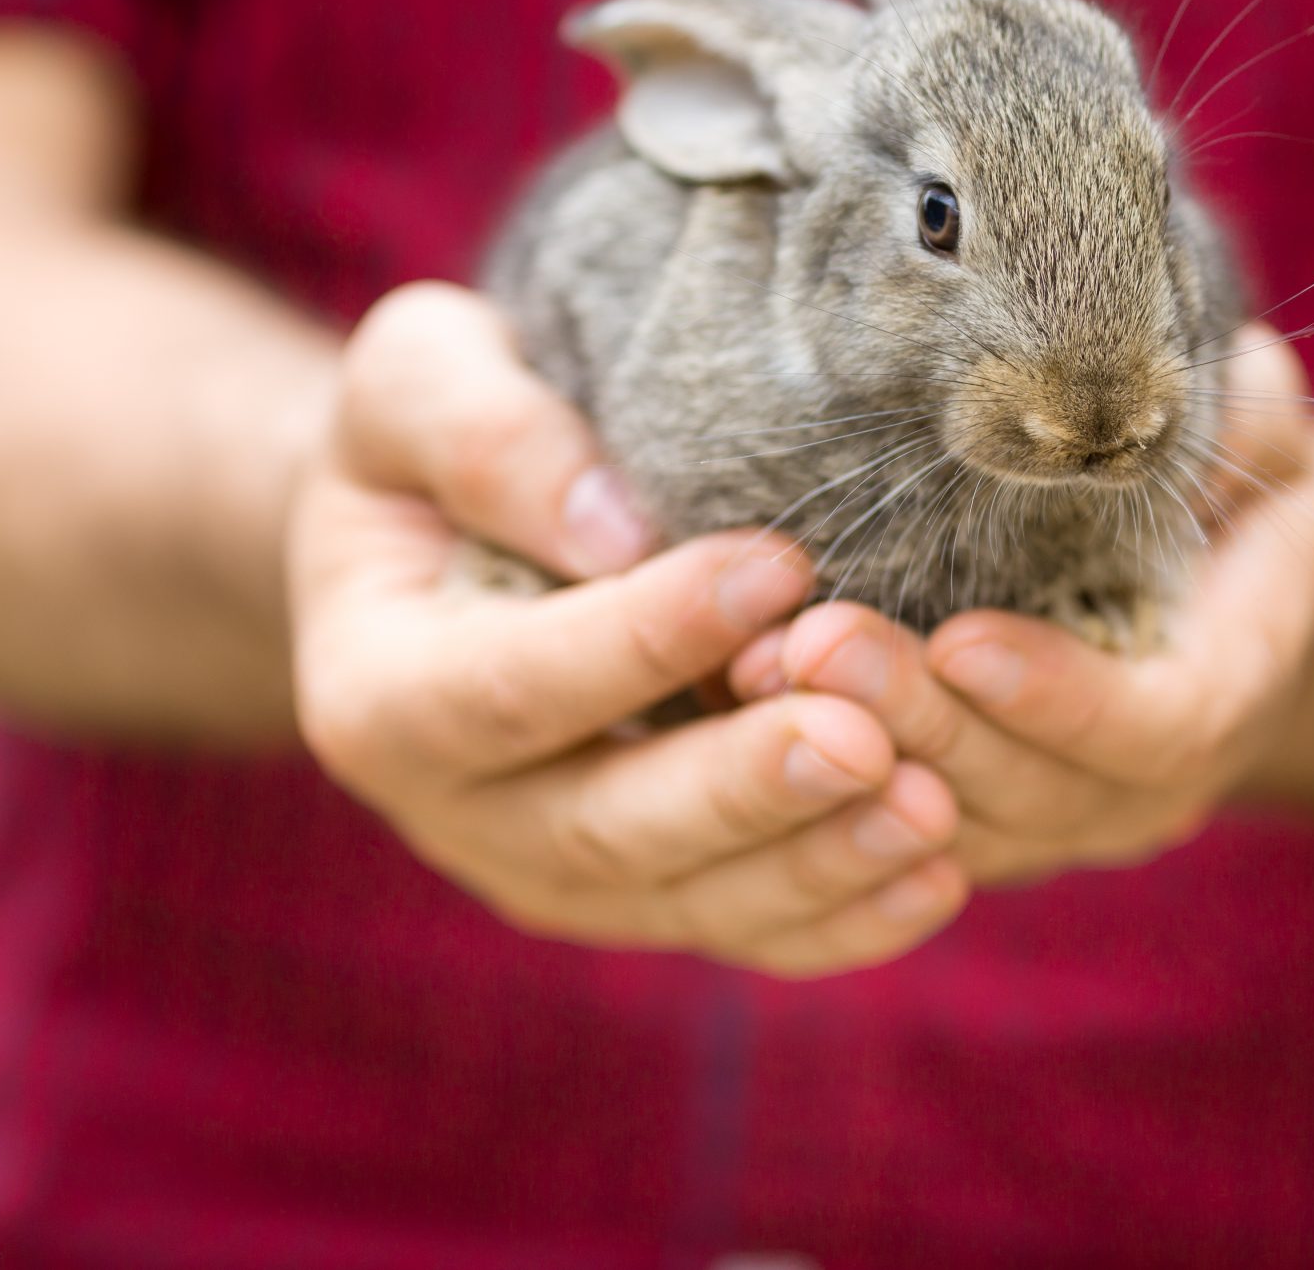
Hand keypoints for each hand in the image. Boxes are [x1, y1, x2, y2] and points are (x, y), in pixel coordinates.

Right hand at [289, 282, 967, 974]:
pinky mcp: (646, 898)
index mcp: (375, 692)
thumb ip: (485, 436)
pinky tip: (938, 877)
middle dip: (745, 783)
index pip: (513, 684)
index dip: (644, 636)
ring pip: (691, 899)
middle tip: (865, 734)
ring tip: (932, 806)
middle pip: (606, 824)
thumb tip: (612, 529)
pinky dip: (845, 918)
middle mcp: (458, 816)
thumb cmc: (437, 440)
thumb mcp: (418, 381)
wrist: (440, 539)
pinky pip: (747, 931)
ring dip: (817, 862)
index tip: (778, 566)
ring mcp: (554, 875)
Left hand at [731, 329, 1313, 883]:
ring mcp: (1045, 824)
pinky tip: (735, 702)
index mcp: (1223, 699)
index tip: (962, 637)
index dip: (1057, 699)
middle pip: (1023, 793)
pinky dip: (814, 780)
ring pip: (942, 829)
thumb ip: (1255, 428)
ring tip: (756, 667)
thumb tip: (1246, 374)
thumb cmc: (1224, 496)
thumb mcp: (1261, 451)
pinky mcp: (963, 826)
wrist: (1192, 593)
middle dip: (917, 721)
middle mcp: (1134, 792)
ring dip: (848, 757)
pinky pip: (883, 833)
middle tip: (815, 643)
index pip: (1149, 732)